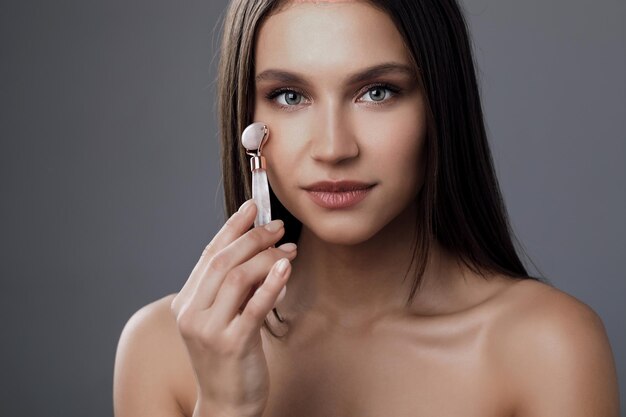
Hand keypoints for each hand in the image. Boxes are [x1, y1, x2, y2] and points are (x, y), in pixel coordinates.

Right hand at [170, 200, 296, 416]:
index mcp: (186, 303)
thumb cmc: (229, 358)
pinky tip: (285, 269)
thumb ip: (235, 289)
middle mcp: (191, 313)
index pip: (208, 254)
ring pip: (237, 277)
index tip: (252, 207)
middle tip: (278, 227)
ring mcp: (209, 330)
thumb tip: (265, 253)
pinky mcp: (232, 344)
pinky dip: (271, 283)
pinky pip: (253, 306)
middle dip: (253, 238)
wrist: (226, 404)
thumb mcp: (224, 318)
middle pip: (222, 261)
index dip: (232, 227)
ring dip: (267, 258)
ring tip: (289, 251)